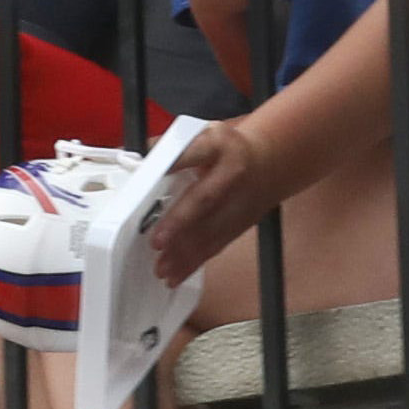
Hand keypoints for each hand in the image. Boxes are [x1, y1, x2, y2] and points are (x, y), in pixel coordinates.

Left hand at [142, 118, 290, 281]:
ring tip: (161, 268)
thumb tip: (137, 157)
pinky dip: (194, 262)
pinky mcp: (240, 225)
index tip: (152, 173)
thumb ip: (171, 145)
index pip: (196, 151)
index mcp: (219, 145)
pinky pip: (216, 246)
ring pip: (211, 230)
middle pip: (204, 200)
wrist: (270, 160)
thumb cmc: (226, 149)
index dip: (176, 162)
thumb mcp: (203, 133)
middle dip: (180, 223)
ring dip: (185, 252)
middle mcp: (231, 174)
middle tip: (157, 241)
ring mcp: (239, 202)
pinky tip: (176, 275)